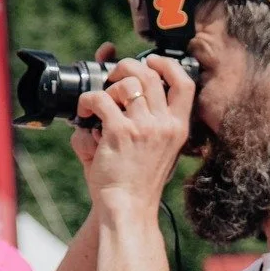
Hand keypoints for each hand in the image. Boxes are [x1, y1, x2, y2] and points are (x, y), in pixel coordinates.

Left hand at [75, 54, 194, 208]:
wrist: (129, 208)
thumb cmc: (139, 181)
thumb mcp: (159, 148)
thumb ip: (152, 119)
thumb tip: (134, 87)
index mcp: (178, 128)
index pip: (185, 83)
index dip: (166, 64)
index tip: (150, 62)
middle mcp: (165, 126)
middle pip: (150, 75)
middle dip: (127, 67)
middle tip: (113, 77)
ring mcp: (144, 128)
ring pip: (126, 83)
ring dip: (107, 86)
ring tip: (99, 103)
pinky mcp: (120, 133)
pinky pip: (100, 98)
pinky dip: (87, 101)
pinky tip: (84, 112)